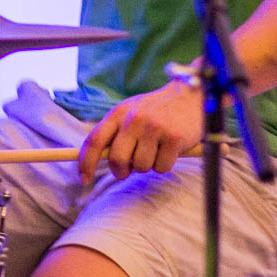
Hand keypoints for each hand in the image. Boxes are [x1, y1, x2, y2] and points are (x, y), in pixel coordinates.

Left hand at [79, 79, 204, 183]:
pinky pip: (161, 168)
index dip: (85, 163)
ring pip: (141, 167)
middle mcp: (135, 119)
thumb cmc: (158, 111)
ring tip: (157, 149)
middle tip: (131, 168)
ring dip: (148, 165)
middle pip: (116, 160)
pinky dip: (165, 164)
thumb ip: (115, 133)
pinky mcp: (173, 138)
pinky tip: (171, 149)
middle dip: (122, 171)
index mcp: (119, 113)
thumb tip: (94, 161)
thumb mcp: (132, 113)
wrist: (192, 97)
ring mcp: (155, 128)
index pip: (94, 141)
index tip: (84, 179)